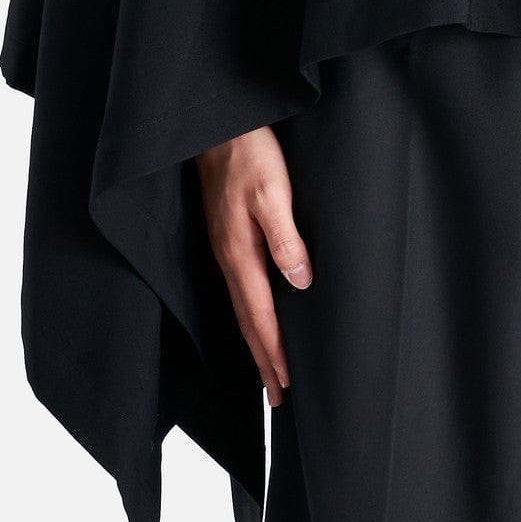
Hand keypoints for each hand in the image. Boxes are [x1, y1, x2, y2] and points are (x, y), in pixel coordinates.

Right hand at [194, 125, 312, 407]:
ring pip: (243, 306)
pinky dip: (252, 313)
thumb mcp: (273, 190)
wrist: (219, 122)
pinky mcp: (227, 233)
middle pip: (248, 320)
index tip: (286, 387)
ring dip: (257, 341)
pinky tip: (258, 316)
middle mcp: (228, 256)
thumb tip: (301, 281)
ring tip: (269, 371)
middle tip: (278, 398)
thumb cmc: (249, 151)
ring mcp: (224, 246)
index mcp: (239, 251)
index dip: (274, 352)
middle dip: (263, 360)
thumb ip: (286, 236)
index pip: (260, 315)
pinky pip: (241, 286)